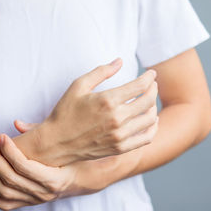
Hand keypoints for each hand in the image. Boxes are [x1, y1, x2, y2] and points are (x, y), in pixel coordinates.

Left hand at [0, 134, 115, 210]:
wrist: (84, 179)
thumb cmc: (75, 158)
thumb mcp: (64, 146)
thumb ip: (40, 134)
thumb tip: (16, 123)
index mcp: (54, 179)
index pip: (25, 166)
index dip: (10, 151)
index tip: (1, 137)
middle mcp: (44, 193)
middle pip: (11, 179)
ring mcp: (37, 200)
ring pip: (6, 192)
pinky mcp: (30, 202)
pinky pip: (7, 205)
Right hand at [29, 58, 158, 166]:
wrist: (56, 143)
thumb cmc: (65, 112)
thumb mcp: (78, 86)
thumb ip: (101, 72)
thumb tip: (120, 61)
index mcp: (107, 100)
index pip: (139, 86)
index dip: (149, 77)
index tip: (151, 74)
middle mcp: (117, 118)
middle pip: (148, 101)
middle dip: (153, 89)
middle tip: (152, 84)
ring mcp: (120, 135)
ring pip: (150, 119)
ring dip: (154, 107)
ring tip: (150, 101)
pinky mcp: (120, 148)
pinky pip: (146, 138)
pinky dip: (153, 128)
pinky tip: (151, 120)